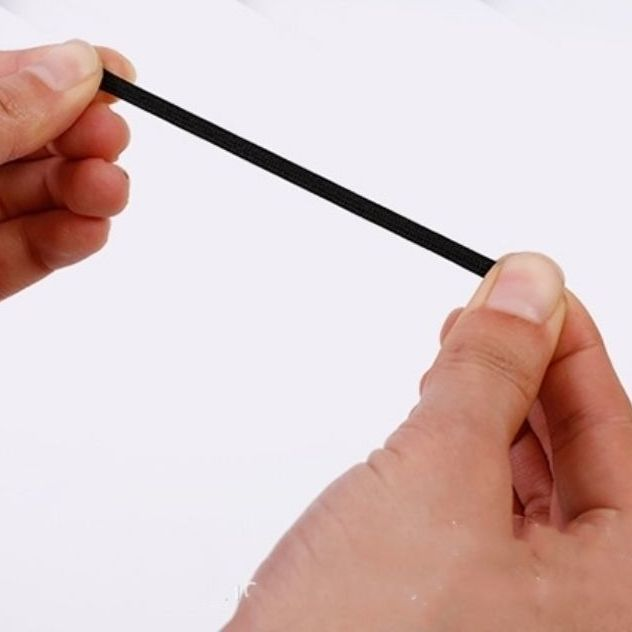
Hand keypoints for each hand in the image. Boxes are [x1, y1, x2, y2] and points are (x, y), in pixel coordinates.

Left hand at [0, 40, 134, 299]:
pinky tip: (92, 230)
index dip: (63, 76)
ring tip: (109, 190)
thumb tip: (73, 68)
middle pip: (30, 142)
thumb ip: (0, 110)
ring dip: (85, 194)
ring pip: (37, 199)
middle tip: (111, 139)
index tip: (118, 75)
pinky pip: (29, 255)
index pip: (7, 84)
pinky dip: (67, 243)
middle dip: (80, 140)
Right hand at [227, 252, 631, 630]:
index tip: (539, 289)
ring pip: (528, 480)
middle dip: (532, 372)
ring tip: (466, 350)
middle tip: (501, 309)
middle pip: (581, 458)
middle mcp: (583, 615)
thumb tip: (526, 287)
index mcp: (618, 597)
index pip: (621, 435)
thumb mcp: (436, 477)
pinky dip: (463, 450)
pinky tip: (443, 414)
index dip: (573, 346)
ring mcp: (522, 614)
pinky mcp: (464, 605)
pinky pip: (484, 507)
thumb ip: (488, 374)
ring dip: (495, 406)